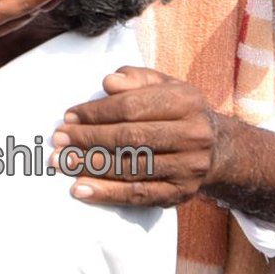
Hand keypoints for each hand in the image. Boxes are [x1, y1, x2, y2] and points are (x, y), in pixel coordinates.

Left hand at [51, 66, 216, 205]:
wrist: (216, 146)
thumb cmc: (174, 108)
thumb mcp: (161, 84)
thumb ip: (134, 78)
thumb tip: (109, 82)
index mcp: (186, 102)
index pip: (132, 107)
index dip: (96, 112)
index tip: (68, 116)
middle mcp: (193, 135)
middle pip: (130, 138)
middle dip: (89, 139)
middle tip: (58, 140)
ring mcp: (189, 167)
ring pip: (132, 167)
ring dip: (91, 166)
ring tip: (62, 162)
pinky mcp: (181, 193)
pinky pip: (140, 195)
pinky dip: (108, 193)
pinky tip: (81, 189)